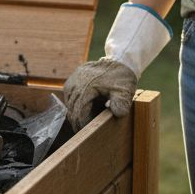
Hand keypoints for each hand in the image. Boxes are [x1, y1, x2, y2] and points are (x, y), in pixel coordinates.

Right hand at [62, 3, 170, 128]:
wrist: (118, 61)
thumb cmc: (121, 78)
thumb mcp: (125, 91)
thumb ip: (121, 102)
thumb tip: (118, 114)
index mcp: (86, 86)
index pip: (78, 112)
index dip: (83, 124)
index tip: (90, 132)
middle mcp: (75, 83)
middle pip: (72, 110)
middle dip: (80, 121)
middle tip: (89, 130)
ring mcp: (72, 81)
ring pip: (70, 105)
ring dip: (78, 113)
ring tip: (90, 118)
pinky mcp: (71, 81)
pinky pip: (70, 98)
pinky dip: (77, 105)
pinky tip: (88, 108)